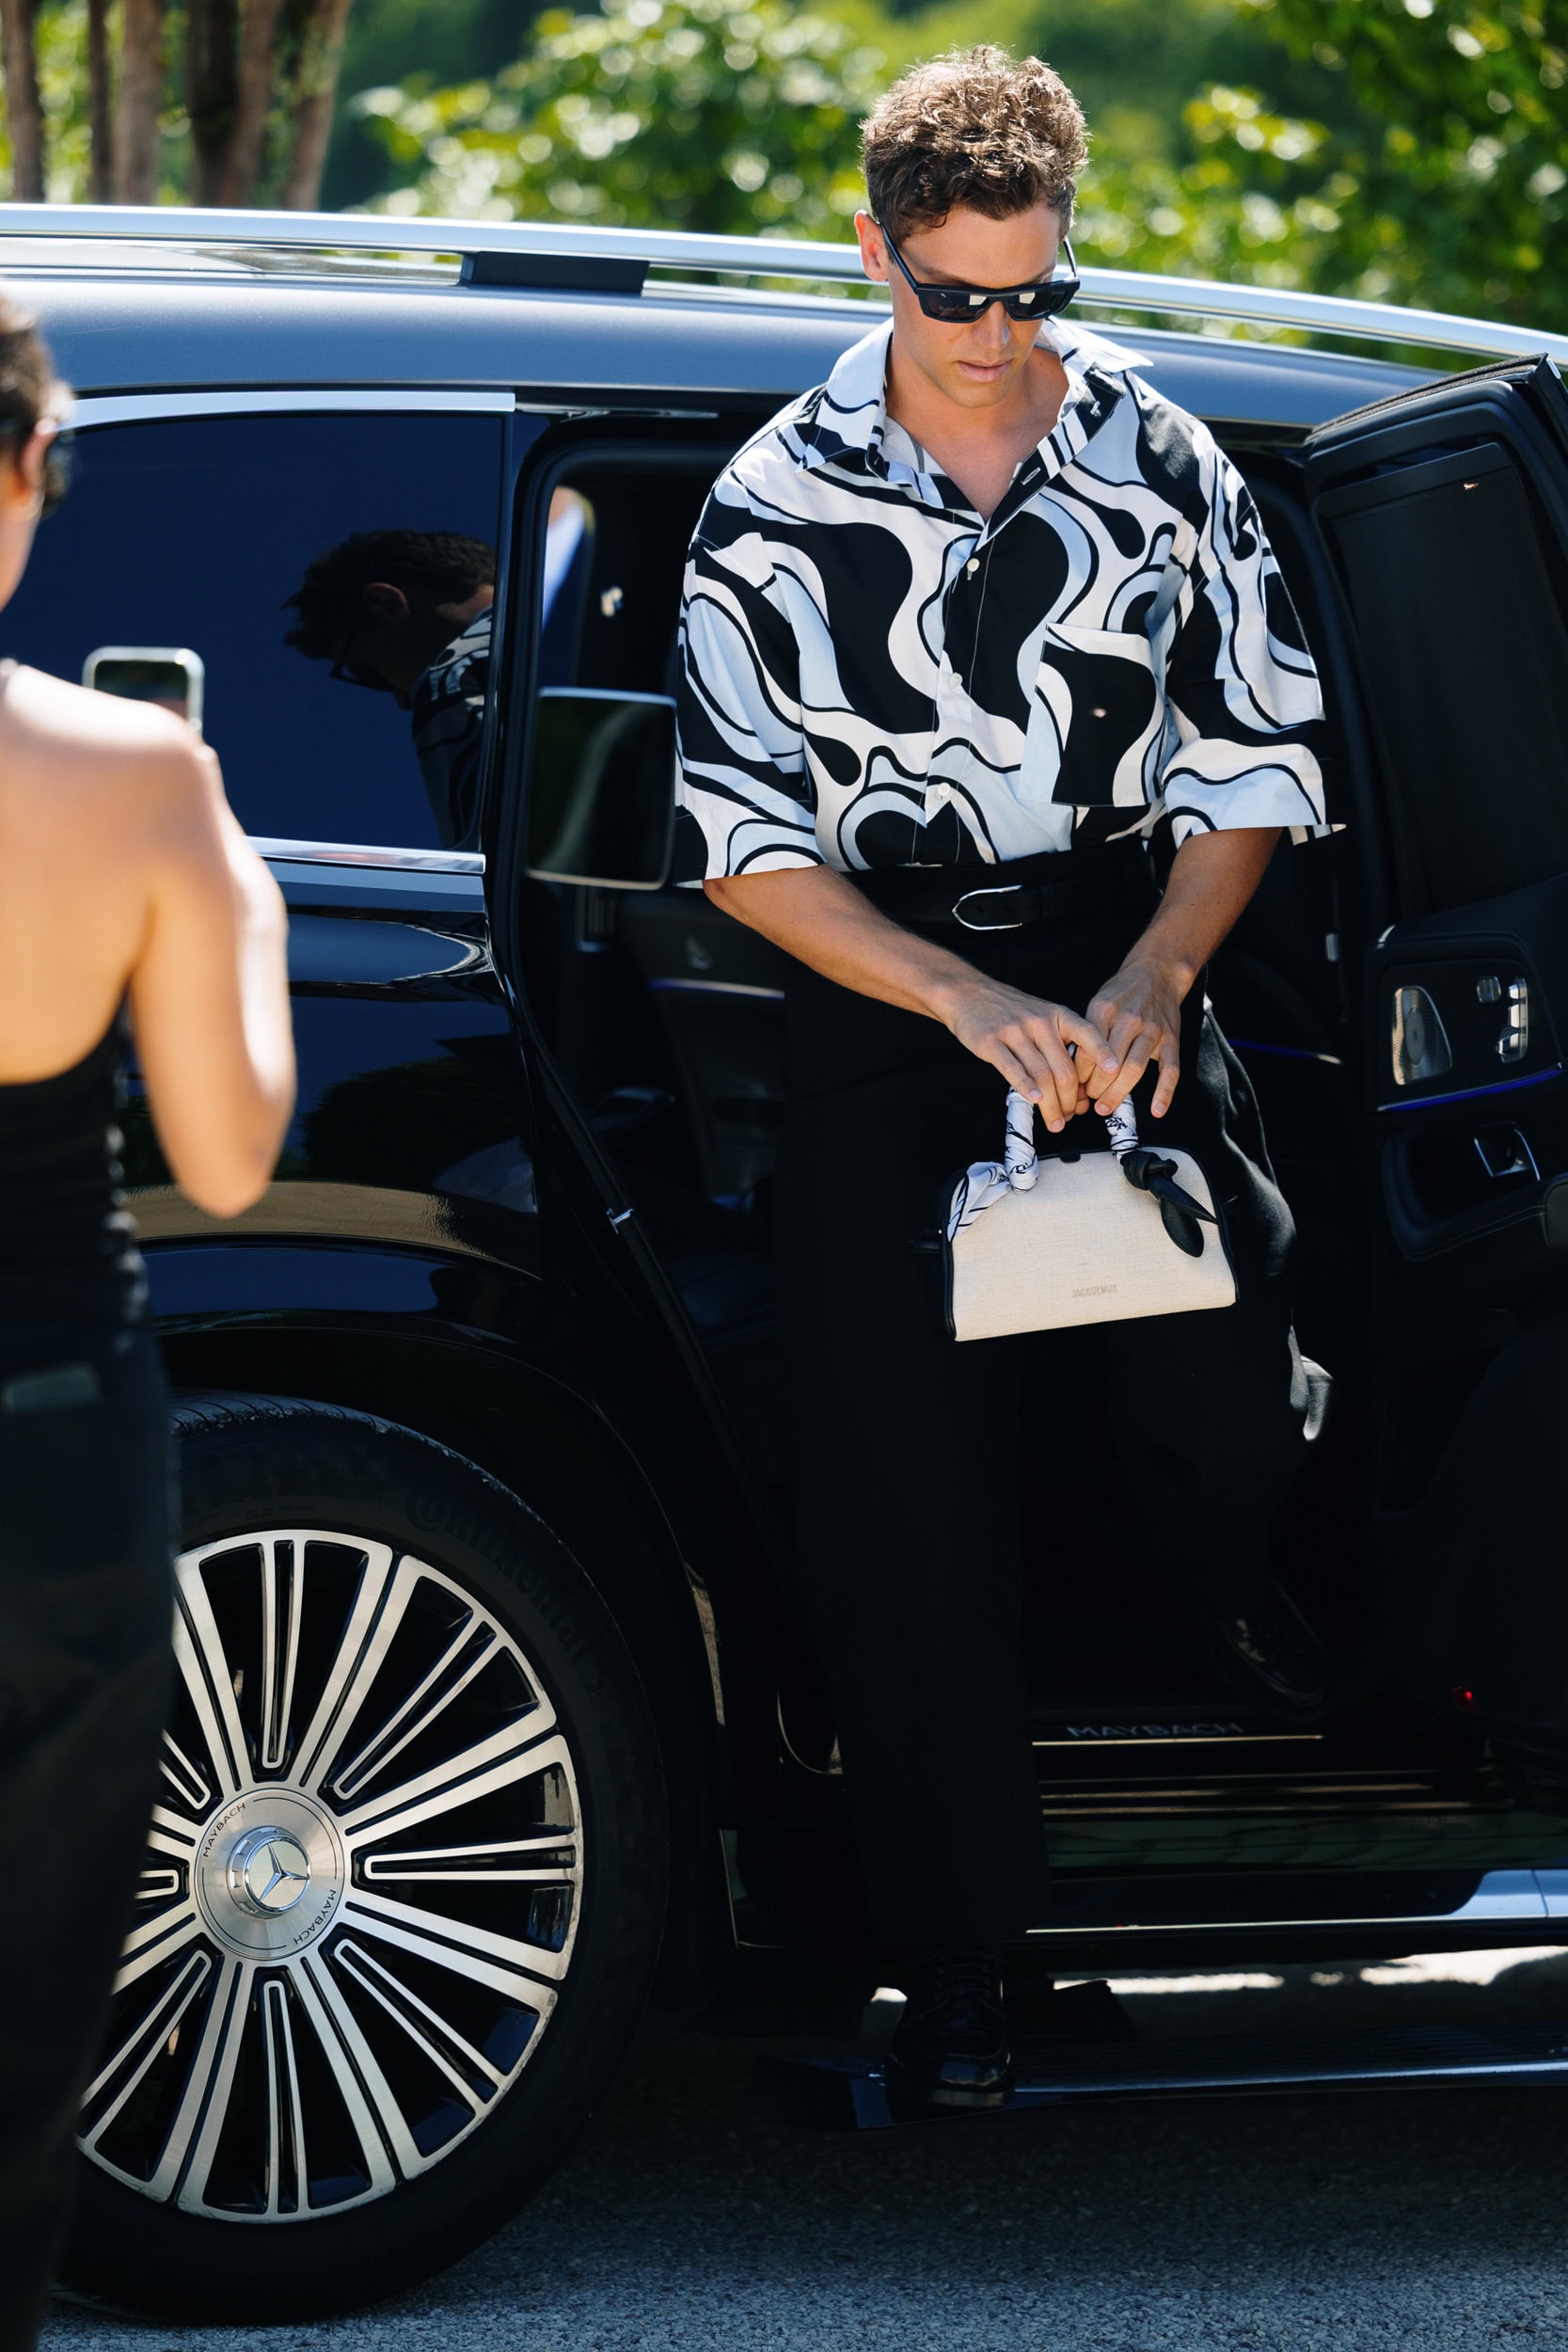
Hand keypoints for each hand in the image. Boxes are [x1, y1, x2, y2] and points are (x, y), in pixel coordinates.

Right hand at [940, 975, 1116, 1132]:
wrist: (969, 993)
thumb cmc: (1009, 1009)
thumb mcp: (1043, 1014)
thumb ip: (1060, 1044)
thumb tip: (1078, 1084)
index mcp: (1058, 1015)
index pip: (1087, 1034)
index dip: (1102, 1053)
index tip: (1113, 1072)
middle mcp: (1040, 1022)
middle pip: (1064, 1069)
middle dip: (1070, 1100)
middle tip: (1070, 1116)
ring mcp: (1015, 1032)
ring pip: (1041, 1076)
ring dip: (1051, 1105)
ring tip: (1055, 1121)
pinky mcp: (992, 1043)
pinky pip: (1013, 1070)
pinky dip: (1026, 1088)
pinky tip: (1035, 1101)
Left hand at [1083, 955, 1190, 1118]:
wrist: (1157, 973)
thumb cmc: (1122, 993)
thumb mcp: (1098, 1003)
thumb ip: (1087, 1034)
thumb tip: (1074, 1070)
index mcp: (1105, 1010)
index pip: (1088, 1050)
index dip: (1079, 1074)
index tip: (1074, 1087)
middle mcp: (1129, 1019)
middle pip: (1110, 1063)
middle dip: (1096, 1088)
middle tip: (1089, 1100)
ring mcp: (1153, 1030)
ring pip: (1134, 1068)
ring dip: (1118, 1093)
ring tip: (1105, 1107)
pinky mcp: (1171, 1040)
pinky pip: (1170, 1070)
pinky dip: (1164, 1093)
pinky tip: (1156, 1111)